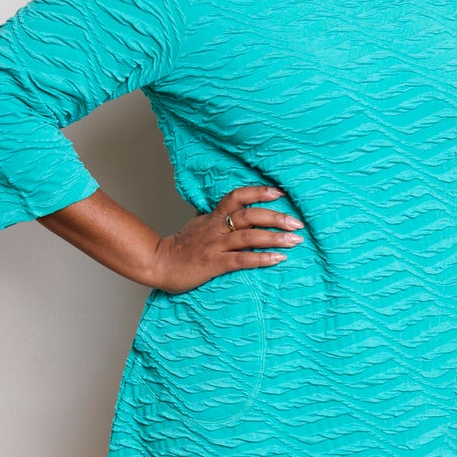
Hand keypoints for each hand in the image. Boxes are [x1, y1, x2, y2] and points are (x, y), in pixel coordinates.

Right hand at [148, 183, 303, 293]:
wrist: (159, 264)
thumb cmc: (181, 247)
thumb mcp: (198, 224)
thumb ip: (216, 217)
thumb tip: (233, 209)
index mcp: (213, 217)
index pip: (237, 197)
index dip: (258, 192)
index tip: (280, 193)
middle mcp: (216, 228)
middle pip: (249, 215)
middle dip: (275, 217)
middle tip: (297, 223)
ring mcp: (215, 246)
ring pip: (248, 237)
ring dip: (274, 238)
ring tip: (295, 241)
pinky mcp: (214, 264)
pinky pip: (241, 260)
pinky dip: (261, 258)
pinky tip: (277, 259)